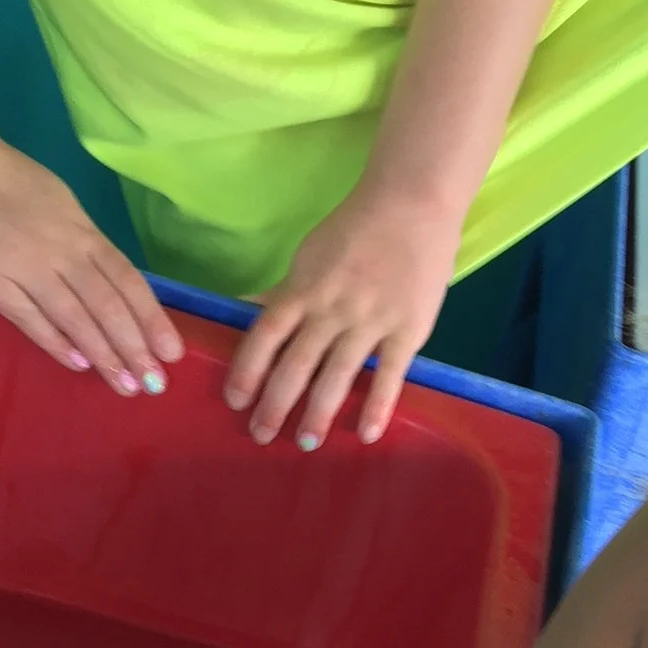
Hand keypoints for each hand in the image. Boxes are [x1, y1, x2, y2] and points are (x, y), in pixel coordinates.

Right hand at [0, 127, 182, 397]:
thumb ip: (80, 238)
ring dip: (102, 354)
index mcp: (80, 229)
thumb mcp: (56, 199)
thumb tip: (105, 278)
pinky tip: (77, 363)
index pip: (127, 280)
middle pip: (106, 306)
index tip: (172, 351)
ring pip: (74, 317)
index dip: (151, 319)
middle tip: (155, 383)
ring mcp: (24, 266)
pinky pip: (29, 318)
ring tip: (125, 384)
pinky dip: (55, 342)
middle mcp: (60, 250)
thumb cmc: (0, 175)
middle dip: (134, 348)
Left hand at [227, 183, 460, 450]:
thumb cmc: (358, 227)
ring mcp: (369, 322)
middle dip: (275, 404)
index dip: (247, 371)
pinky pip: (389, 375)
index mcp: (304, 289)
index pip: (265, 336)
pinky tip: (366, 435)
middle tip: (260, 436)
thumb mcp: (310, 254)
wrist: (413, 204)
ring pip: (337, 375)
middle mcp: (330, 310)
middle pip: (296, 364)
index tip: (235, 401)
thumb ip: (287, 290)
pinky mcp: (407, 330)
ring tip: (305, 443)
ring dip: (318, 413)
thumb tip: (252, 310)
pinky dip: (377, 406)